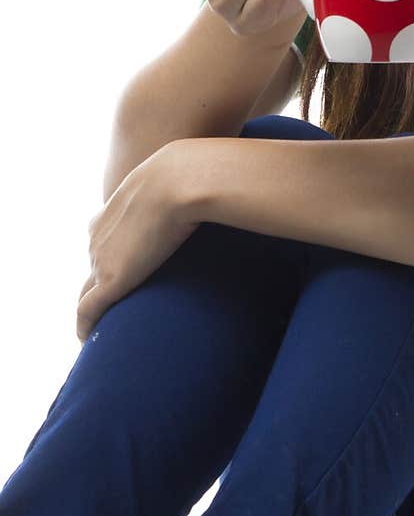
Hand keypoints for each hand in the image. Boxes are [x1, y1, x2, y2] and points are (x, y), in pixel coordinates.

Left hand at [76, 143, 199, 342]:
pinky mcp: (109, 281)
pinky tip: (89, 338)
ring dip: (97, 309)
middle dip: (102, 286)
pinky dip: (86, 326)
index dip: (111, 257)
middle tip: (121, 307)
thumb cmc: (191, 176)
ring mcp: (100, 259)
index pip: (101, 240)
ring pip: (88, 291)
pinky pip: (87, 310)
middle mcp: (98, 236)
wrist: (182, 181)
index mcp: (110, 212)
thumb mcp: (181, 180)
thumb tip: (226, 190)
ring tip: (108, 328)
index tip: (126, 271)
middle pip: (94, 267)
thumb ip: (190, 190)